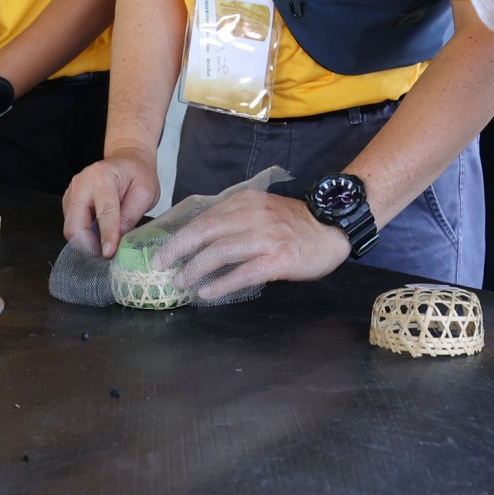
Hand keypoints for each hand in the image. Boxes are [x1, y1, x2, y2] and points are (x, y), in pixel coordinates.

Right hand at [62, 149, 161, 257]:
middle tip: (108, 254)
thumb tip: (118, 241)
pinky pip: (73, 226)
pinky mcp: (69, 203)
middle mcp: (80, 184)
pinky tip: (100, 232)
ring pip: (72, 229)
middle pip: (74, 226)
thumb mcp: (146, 192)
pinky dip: (86, 235)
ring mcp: (71, 194)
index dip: (107, 236)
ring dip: (88, 242)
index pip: (104, 212)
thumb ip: (131, 216)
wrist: (126, 160)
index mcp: (102, 177)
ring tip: (108, 241)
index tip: (109, 253)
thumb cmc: (137, 174)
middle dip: (89, 245)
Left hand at [157, 190, 350, 302]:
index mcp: (245, 202)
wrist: (333, 228)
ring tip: (181, 282)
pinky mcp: (278, 259)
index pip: (204, 218)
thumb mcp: (261, 210)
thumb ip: (235, 219)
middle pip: (206, 231)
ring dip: (196, 268)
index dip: (180, 236)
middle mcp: (253, 216)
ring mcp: (266, 237)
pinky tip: (207, 292)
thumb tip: (201, 239)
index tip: (162, 250)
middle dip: (179, 249)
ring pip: (221, 251)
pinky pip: (244, 272)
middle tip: (160, 266)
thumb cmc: (294, 224)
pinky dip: (222, 283)